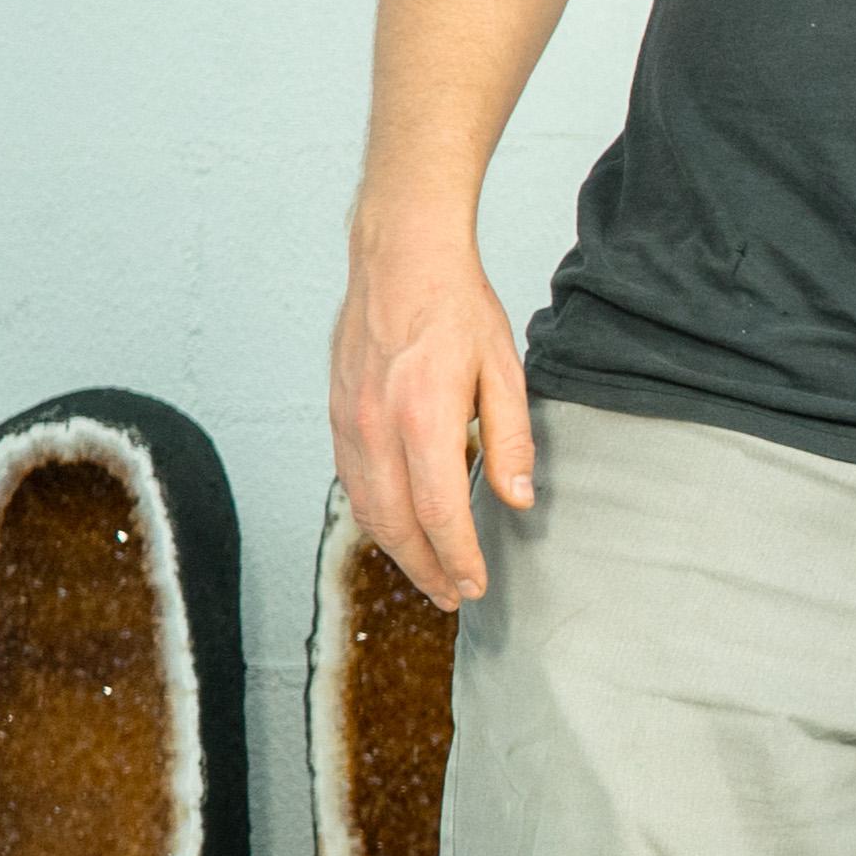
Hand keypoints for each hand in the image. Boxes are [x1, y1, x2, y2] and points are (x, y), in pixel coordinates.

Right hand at [330, 200, 534, 607]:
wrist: (399, 257)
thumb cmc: (458, 308)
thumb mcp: (505, 370)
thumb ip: (512, 439)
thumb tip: (518, 499)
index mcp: (423, 417)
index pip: (438, 512)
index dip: (458, 557)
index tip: (476, 586)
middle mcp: (376, 426)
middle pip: (395, 524)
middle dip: (426, 569)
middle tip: (454, 597)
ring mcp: (348, 421)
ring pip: (366, 508)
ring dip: (396, 550)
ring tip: (430, 574)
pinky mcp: (336, 414)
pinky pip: (351, 481)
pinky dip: (374, 516)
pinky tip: (397, 528)